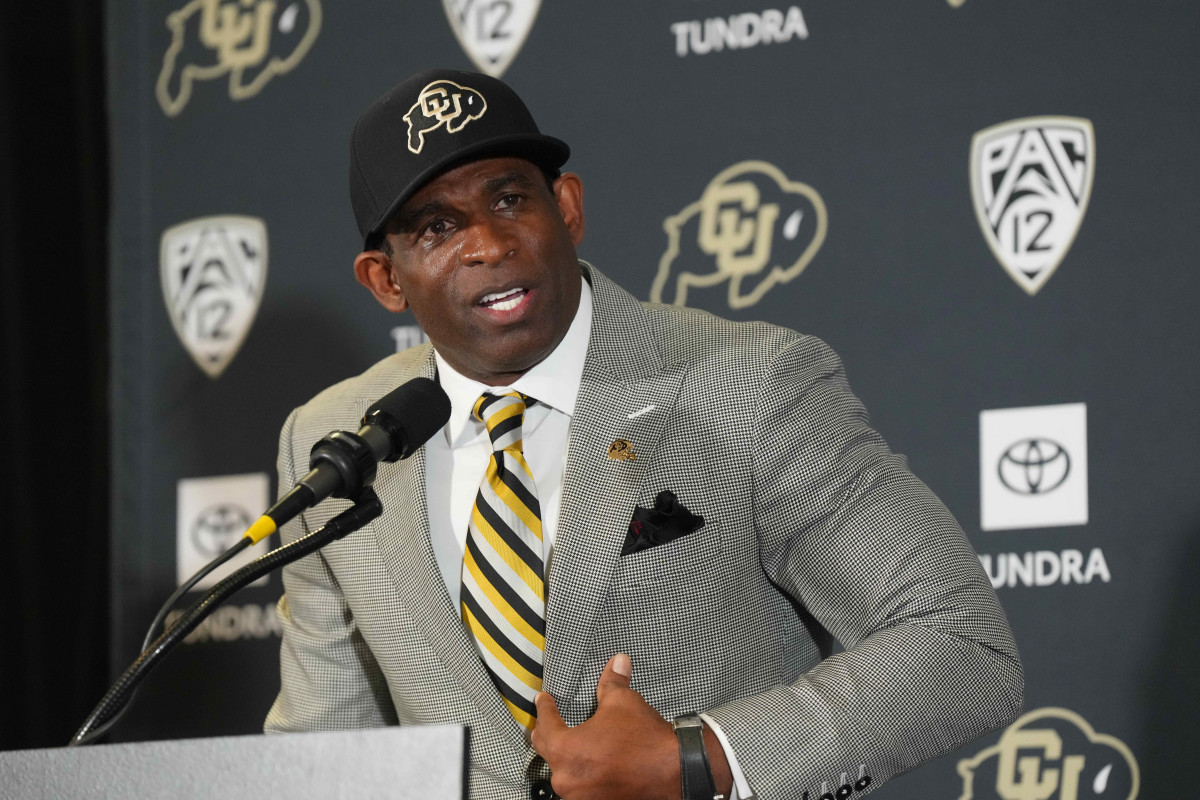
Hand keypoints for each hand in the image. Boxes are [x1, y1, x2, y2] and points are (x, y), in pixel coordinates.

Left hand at [531, 653, 731, 799]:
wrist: (676, 772)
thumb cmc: (644, 738)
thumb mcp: (623, 703)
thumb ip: (612, 682)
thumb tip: (618, 661)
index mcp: (566, 750)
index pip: (545, 725)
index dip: (544, 708)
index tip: (543, 700)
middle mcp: (566, 779)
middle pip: (547, 751)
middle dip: (547, 733)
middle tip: (548, 721)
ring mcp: (580, 797)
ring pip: (562, 773)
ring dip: (564, 758)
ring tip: (569, 745)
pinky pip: (579, 787)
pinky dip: (580, 774)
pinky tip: (588, 765)